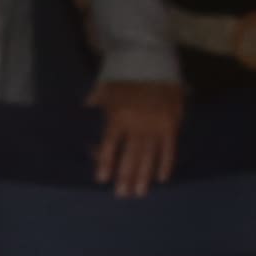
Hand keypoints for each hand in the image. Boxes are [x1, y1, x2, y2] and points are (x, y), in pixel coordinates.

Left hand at [94, 80, 188, 196]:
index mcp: (118, 116)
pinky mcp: (172, 123)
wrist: (154, 60)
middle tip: (122, 195)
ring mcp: (156, 125)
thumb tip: (84, 110)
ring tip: (139, 193)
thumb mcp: (105, 88)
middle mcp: (137, 124)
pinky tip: (161, 179)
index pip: (109, 145)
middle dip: (125, 176)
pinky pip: (169, 148)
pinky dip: (166, 164)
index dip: (105, 163)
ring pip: (149, 156)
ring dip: (144, 176)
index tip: (101, 180)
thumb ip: (95, 102)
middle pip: (130, 155)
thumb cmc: (125, 75)